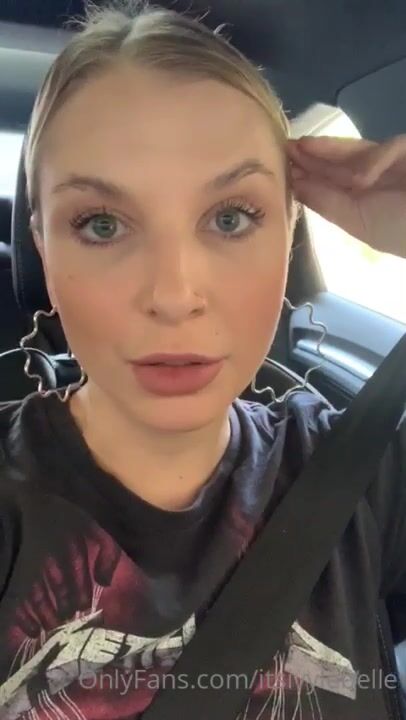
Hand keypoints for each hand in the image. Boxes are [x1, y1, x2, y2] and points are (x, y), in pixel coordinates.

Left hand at [287, 134, 405, 258]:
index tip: (282, 169)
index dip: (307, 173)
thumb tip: (297, 186)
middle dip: (311, 155)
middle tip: (284, 149)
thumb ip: (328, 203)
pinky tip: (362, 180)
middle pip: (337, 161)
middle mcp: (373, 177)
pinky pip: (387, 149)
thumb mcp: (358, 222)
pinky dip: (374, 162)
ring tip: (302, 148)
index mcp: (360, 198)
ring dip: (328, 148)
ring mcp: (391, 162)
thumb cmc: (401, 232)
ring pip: (355, 149)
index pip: (329, 181)